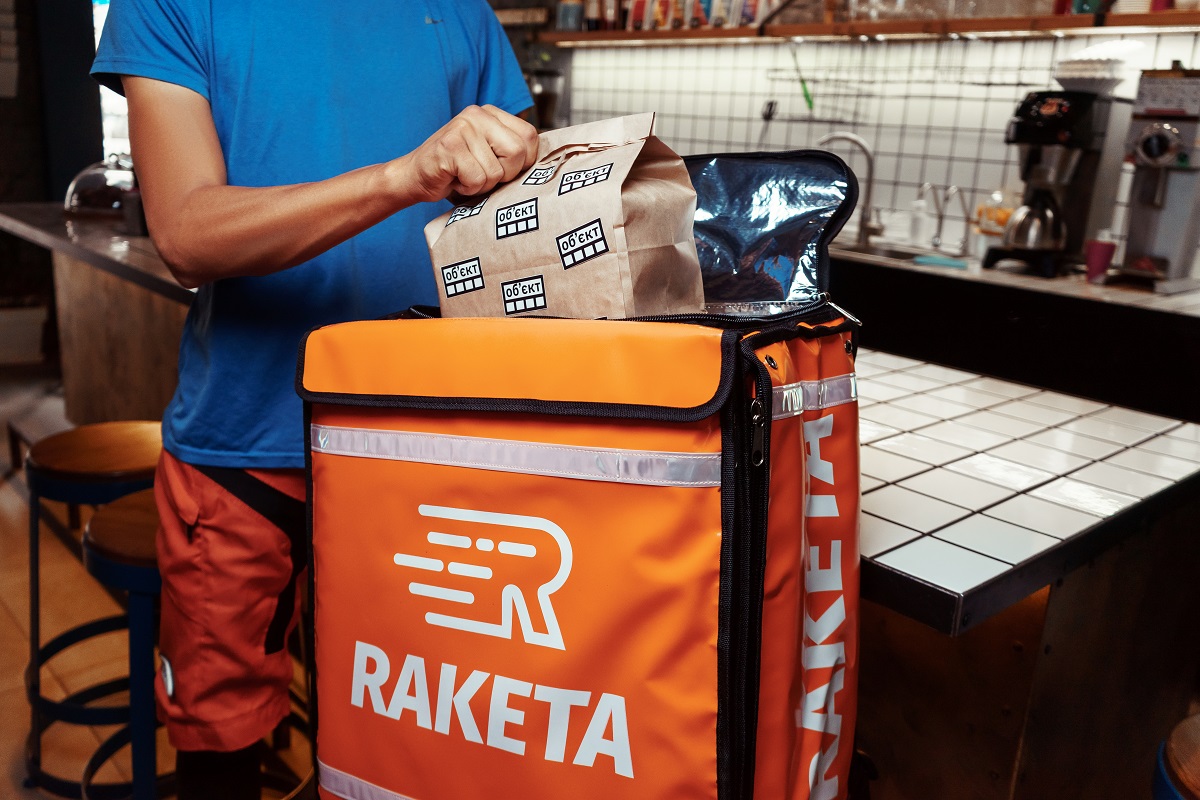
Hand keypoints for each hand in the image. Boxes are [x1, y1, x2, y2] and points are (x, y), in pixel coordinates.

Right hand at [396, 105, 537, 204]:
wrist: (415, 177)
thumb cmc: (457, 171)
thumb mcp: (489, 154)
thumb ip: (512, 151)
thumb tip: (545, 166)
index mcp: (491, 113)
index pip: (530, 136)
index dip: (524, 162)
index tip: (504, 169)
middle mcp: (477, 114)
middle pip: (517, 153)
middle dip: (505, 175)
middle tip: (483, 175)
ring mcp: (462, 127)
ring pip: (496, 172)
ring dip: (483, 185)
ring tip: (465, 176)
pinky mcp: (449, 146)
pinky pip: (477, 179)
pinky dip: (467, 189)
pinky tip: (454, 179)